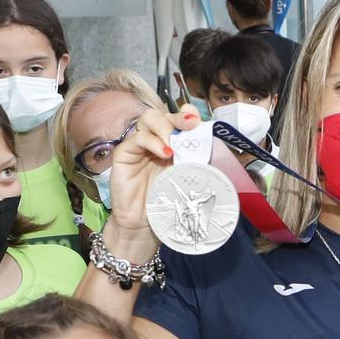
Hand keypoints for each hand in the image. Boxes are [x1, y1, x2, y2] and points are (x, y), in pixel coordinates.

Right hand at [106, 104, 186, 238]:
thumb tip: (216, 145)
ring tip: (175, 145)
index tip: (199, 123)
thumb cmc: (167, 202)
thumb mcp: (189, 177)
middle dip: (179, 117)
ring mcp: (139, 145)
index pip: (178, 117)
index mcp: (172, 143)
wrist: (145, 224)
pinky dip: (153, 142)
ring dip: (166, 127)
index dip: (188, 114)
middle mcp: (155, 140)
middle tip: (191, 126)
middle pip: (164, 114)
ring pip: (149, 118)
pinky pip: (138, 137)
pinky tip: (165, 154)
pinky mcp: (124, 153)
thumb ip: (198, 159)